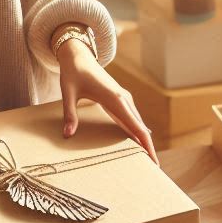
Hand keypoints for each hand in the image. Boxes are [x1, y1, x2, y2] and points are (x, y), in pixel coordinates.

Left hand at [57, 39, 157, 163]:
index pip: (136, 127)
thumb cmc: (73, 72)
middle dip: (148, 147)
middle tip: (153, 167)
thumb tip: (67, 135)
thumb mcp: (68, 93)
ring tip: (147, 158)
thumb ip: (70, 114)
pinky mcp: (120, 99)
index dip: (146, 145)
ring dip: (143, 140)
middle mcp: (124, 99)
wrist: (79, 55)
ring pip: (138, 123)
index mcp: (115, 98)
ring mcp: (124, 98)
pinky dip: (136, 131)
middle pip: (141, 128)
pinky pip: (132, 118)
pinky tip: (137, 142)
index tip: (153, 160)